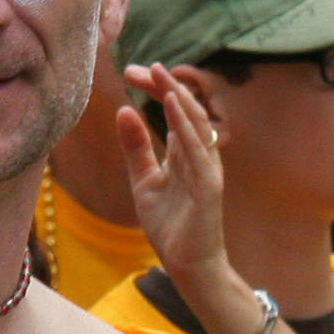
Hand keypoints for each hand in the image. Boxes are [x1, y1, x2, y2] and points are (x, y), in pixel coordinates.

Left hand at [115, 63, 228, 284]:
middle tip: (138, 68)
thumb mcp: (144, 180)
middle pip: (186, 109)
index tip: (131, 72)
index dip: (156, 89)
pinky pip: (199, 149)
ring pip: (196, 123)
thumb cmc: (170, 224)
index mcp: (185, 150)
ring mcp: (207, 168)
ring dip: (178, 96)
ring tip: (160, 74)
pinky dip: (186, 125)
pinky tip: (173, 105)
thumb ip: (136, 148)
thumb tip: (124, 110)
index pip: (174, 109)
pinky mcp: (209, 186)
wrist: (187, 265)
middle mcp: (200, 153)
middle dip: (164, 86)